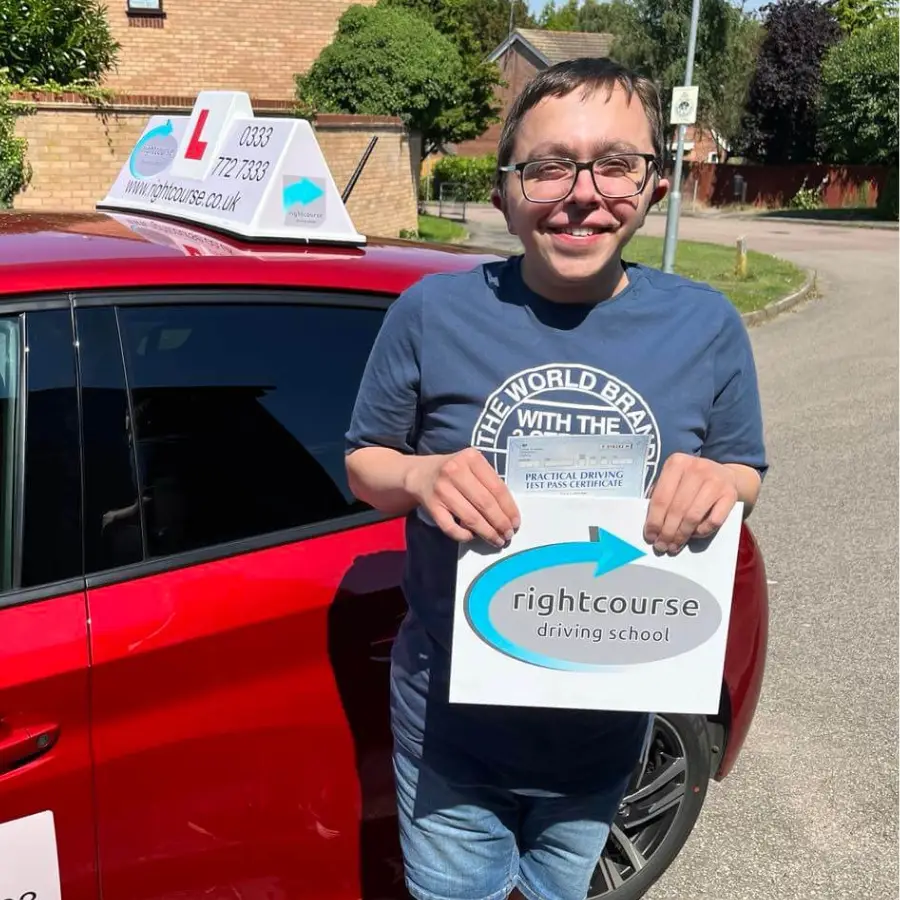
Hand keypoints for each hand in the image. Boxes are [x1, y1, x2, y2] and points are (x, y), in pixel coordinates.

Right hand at [405, 447, 519, 547]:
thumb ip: (489, 482)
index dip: (509, 508)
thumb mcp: (471, 466)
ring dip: (487, 532)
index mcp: (471, 458)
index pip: (497, 487)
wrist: (419, 473)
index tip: (516, 522)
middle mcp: (455, 471)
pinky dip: (464, 535)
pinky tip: (472, 536)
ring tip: (496, 540)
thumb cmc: (453, 471)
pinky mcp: (431, 505)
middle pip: (485, 503)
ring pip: (471, 518)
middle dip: (500, 523)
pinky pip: (451, 527)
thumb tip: (508, 513)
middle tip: (508, 535)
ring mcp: (442, 489)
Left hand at [643, 453, 738, 554]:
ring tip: (674, 545)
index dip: (654, 520)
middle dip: (667, 531)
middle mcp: (696, 468)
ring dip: (682, 534)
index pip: (661, 497)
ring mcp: (716, 480)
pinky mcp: (731, 494)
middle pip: (677, 508)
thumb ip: (662, 498)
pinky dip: (702, 531)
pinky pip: (713, 521)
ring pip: (693, 516)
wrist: (725, 475)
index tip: (650, 536)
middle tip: (662, 546)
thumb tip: (652, 528)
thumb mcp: (674, 481)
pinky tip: (694, 535)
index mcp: (676, 462)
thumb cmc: (691, 482)